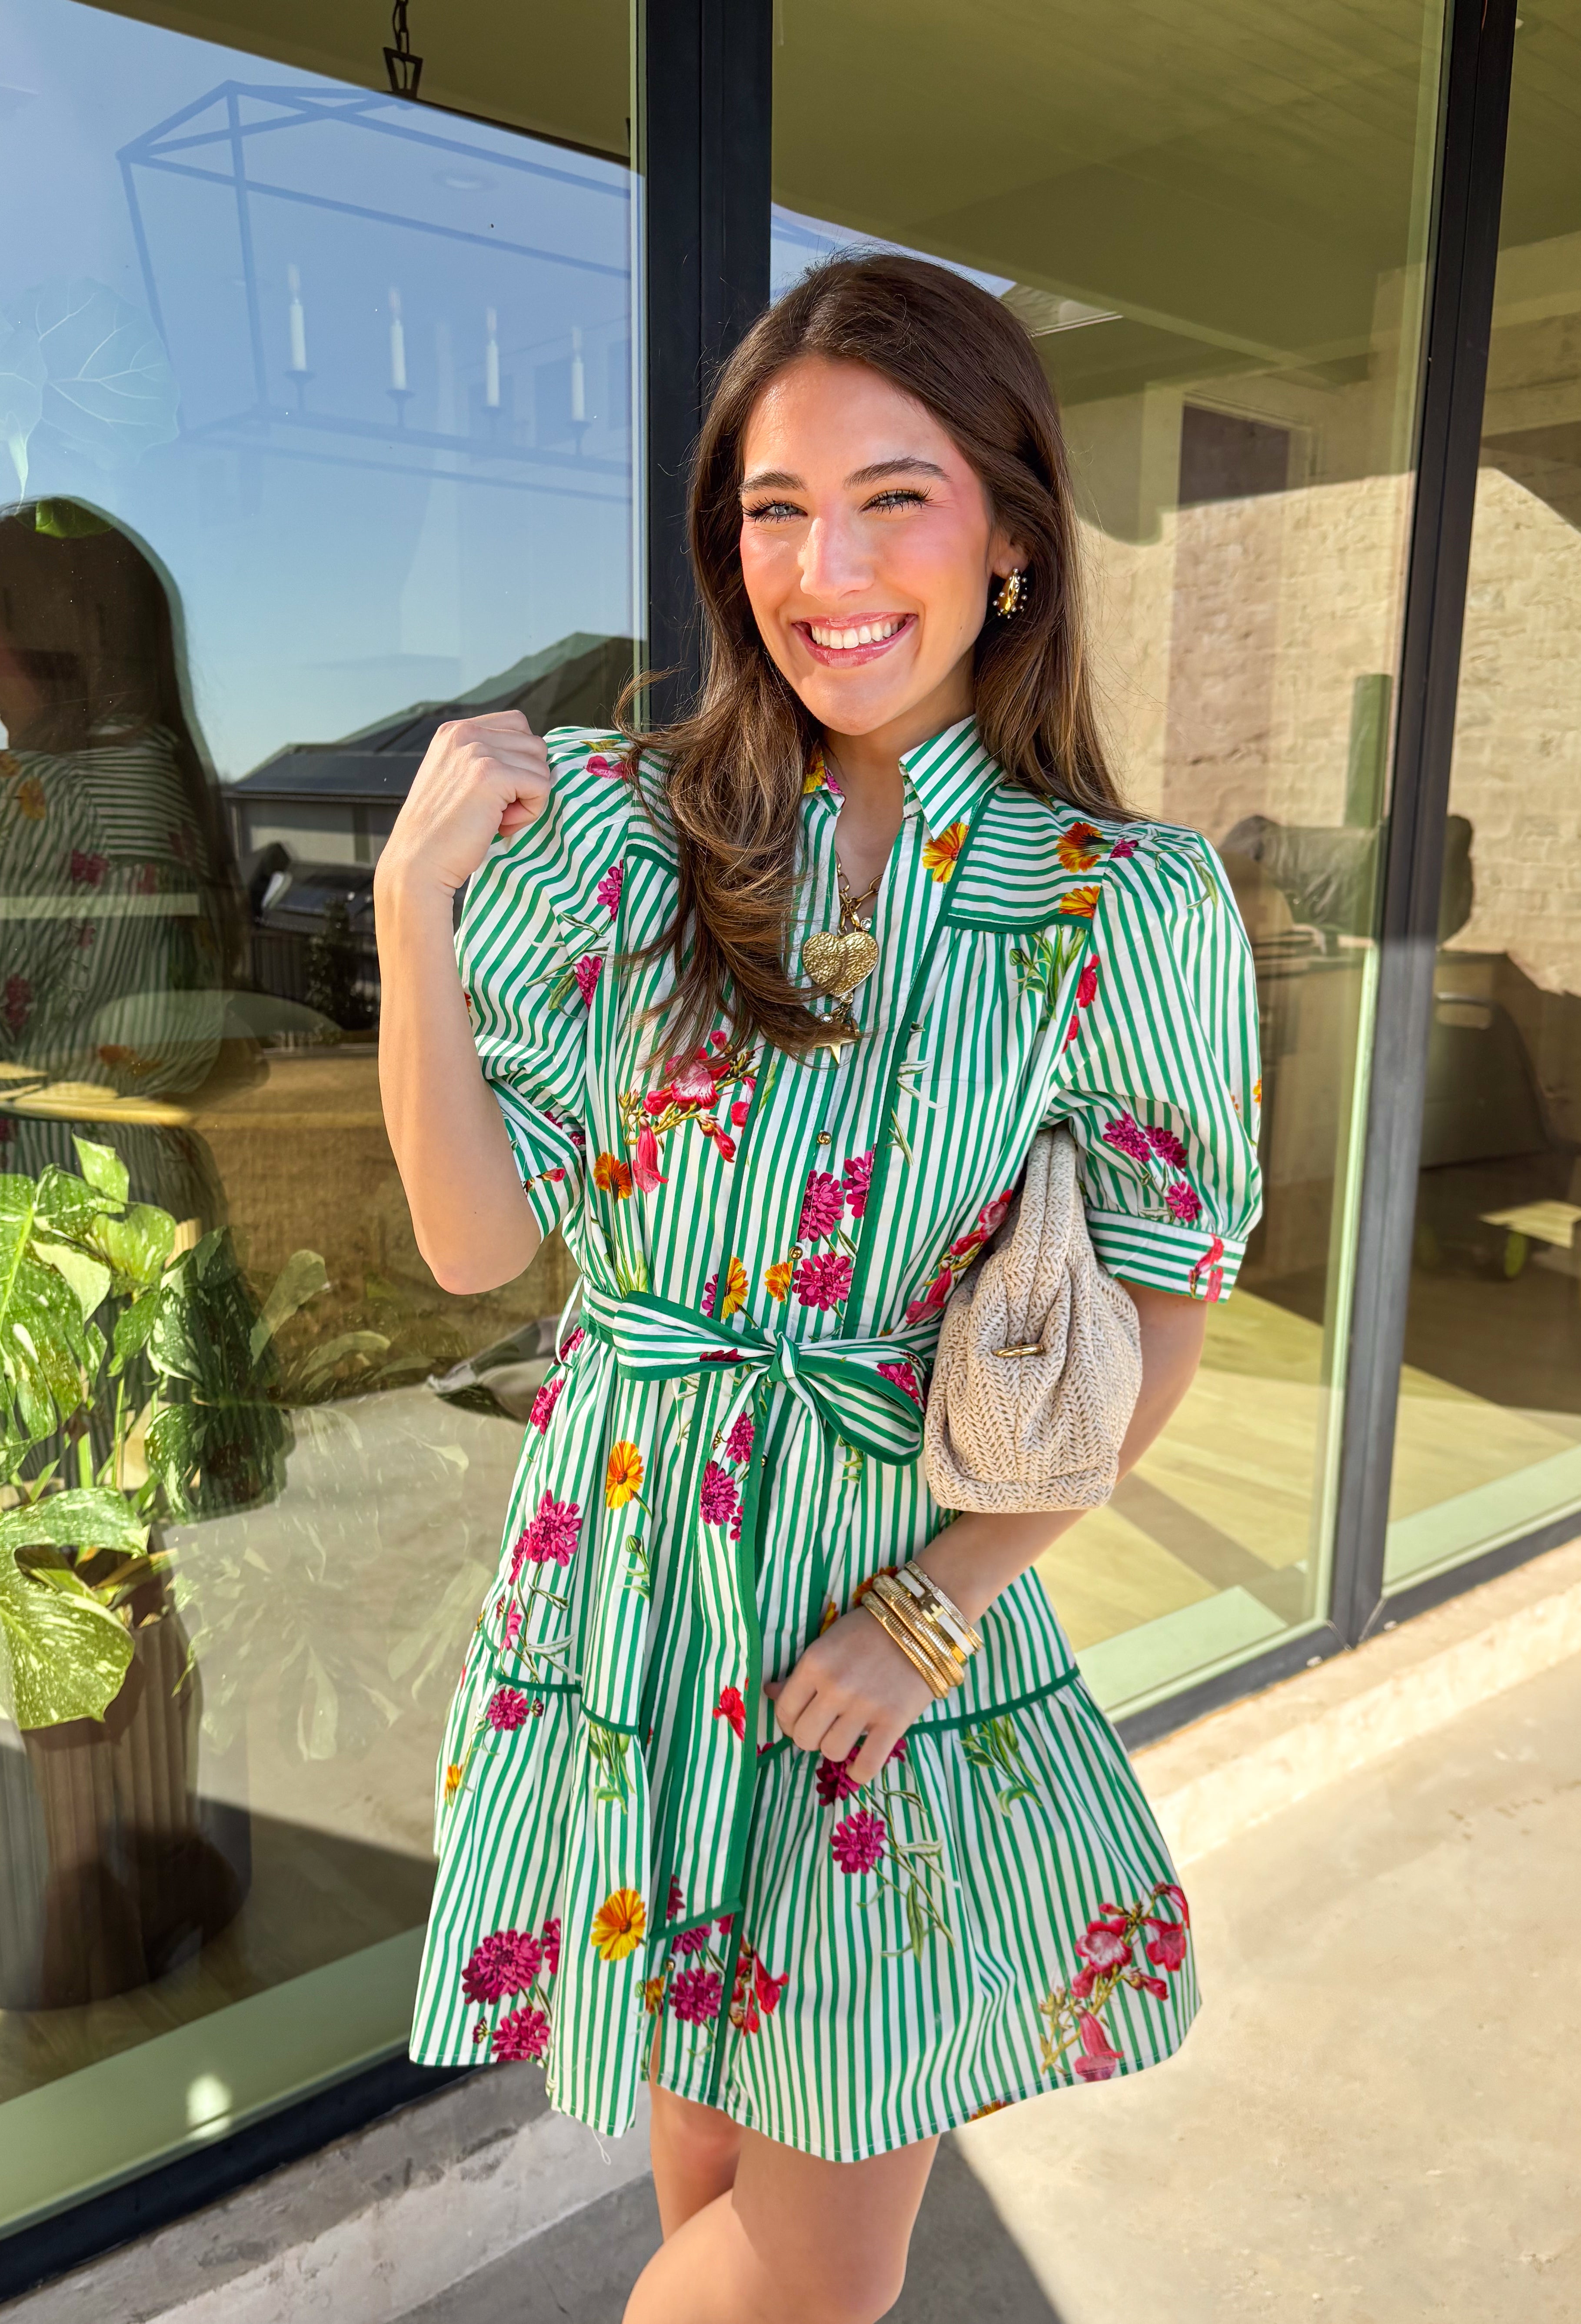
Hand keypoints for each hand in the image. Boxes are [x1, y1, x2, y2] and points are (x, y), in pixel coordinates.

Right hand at [378, 710, 551, 898]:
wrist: (418, 864)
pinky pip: (541, 787)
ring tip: (496, 817)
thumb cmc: (441, 832)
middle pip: (534, 745)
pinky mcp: (492, 775)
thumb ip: (486, 758)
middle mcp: (464, 733)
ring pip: (541, 766)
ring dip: (527, 798)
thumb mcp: (457, 778)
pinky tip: (500, 825)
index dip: (519, 761)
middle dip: (525, 780)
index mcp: (455, 731)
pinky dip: (530, 812)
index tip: (495, 791)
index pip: (517, 724)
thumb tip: (533, 759)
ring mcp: (477, 752)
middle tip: (497, 809)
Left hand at [763, 1604, 934, 1785]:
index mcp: (814, 1663)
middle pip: (804, 1737)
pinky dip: (859, 1771)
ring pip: (831, 1752)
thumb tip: (769, 1693)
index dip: (789, 1721)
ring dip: (835, 1749)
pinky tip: (859, 1764)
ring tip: (845, 1735)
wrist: (921, 1624)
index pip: (784, 1711)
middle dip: (810, 1737)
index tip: (800, 1720)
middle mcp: (835, 1687)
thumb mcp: (827, 1643)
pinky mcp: (894, 1721)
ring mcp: (865, 1706)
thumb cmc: (868, 1631)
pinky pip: (867, 1764)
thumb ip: (798, 1673)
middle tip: (824, 1728)